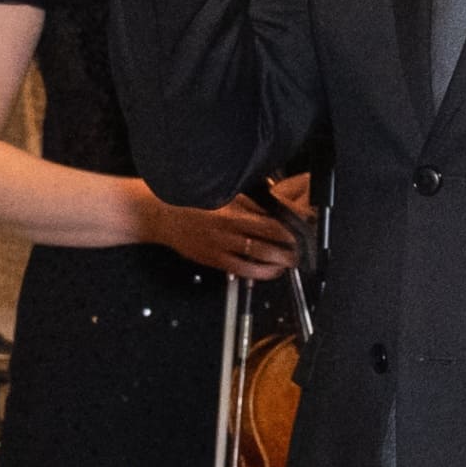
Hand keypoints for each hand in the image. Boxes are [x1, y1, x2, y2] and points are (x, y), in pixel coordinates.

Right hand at [139, 188, 299, 278]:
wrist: (160, 214)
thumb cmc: (191, 201)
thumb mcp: (223, 193)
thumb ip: (248, 200)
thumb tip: (275, 206)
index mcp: (233, 204)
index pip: (271, 214)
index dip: (291, 222)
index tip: (305, 224)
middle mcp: (229, 224)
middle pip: (270, 235)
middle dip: (291, 243)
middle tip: (303, 246)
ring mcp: (221, 243)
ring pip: (259, 255)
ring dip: (280, 260)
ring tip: (292, 260)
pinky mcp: (214, 259)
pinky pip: (243, 269)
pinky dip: (262, 272)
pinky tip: (272, 271)